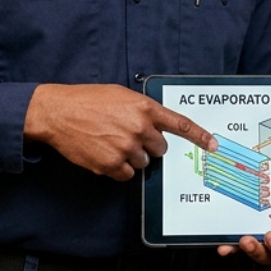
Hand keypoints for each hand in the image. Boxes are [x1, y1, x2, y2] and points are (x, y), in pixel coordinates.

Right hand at [24, 83, 215, 181]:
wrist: (57, 113)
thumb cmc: (87, 101)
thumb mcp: (120, 95)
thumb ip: (142, 109)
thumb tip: (156, 125)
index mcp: (144, 108)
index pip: (180, 124)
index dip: (199, 136)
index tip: (213, 145)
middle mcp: (139, 128)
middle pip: (160, 149)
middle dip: (148, 145)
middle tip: (127, 135)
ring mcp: (126, 148)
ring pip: (143, 162)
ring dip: (131, 156)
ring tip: (110, 141)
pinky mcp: (111, 165)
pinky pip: (127, 174)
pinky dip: (118, 168)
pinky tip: (104, 153)